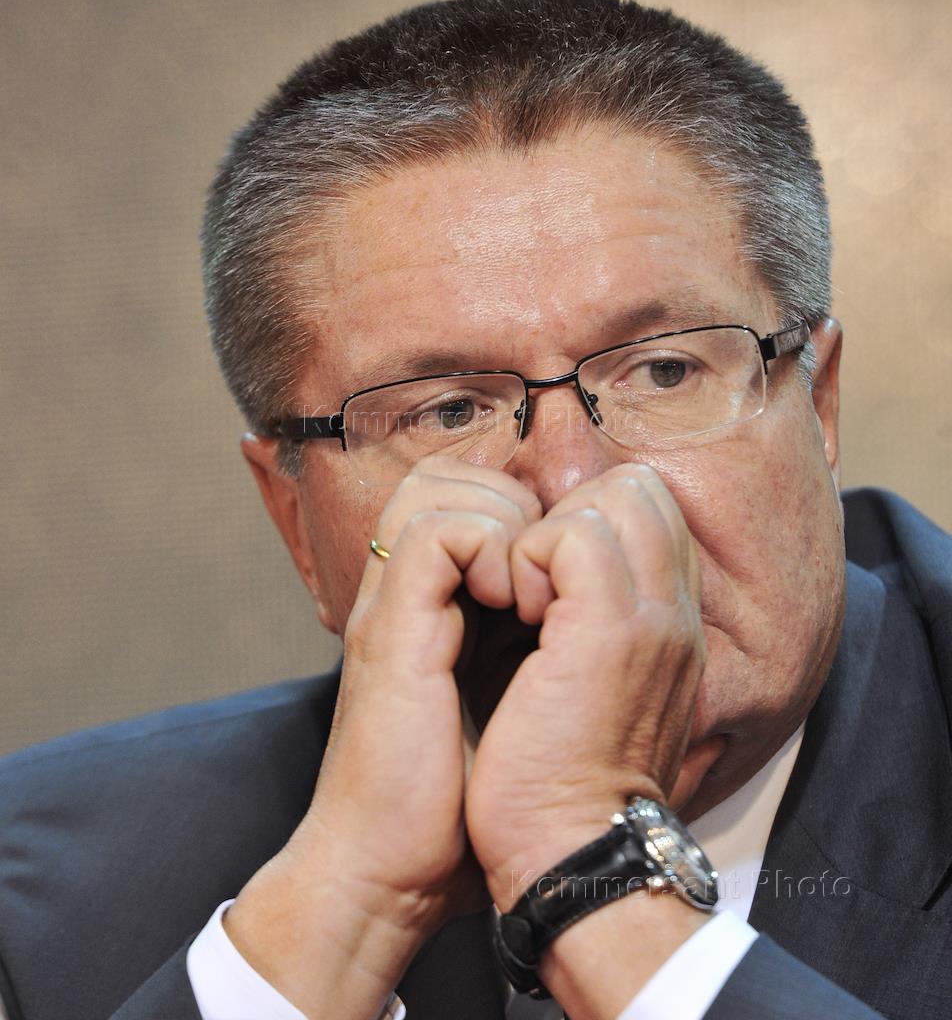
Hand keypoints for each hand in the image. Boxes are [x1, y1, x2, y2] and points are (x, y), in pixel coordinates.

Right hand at [224, 454, 540, 1017]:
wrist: (391, 873)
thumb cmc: (461, 803)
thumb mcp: (512, 699)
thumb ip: (531, 640)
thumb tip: (590, 604)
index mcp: (438, 601)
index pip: (474, 493)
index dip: (530, 511)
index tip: (568, 574)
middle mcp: (410, 591)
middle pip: (452, 474)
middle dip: (519, 506)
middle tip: (550, 577)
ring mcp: (393, 603)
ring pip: (440, 485)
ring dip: (505, 525)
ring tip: (529, 595)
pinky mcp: (388, 627)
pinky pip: (433, 533)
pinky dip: (485, 552)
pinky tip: (511, 608)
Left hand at [464, 463, 706, 906]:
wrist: (567, 855)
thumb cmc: (557, 779)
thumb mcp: (592, 687)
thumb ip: (593, 623)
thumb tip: (553, 576)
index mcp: (671, 624)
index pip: (649, 511)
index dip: (587, 520)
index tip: (542, 578)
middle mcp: (675, 611)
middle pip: (639, 488)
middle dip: (572, 513)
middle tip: (532, 580)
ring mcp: (651, 615)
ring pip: (614, 494)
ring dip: (551, 532)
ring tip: (524, 601)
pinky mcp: (610, 627)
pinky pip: (571, 533)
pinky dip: (528, 555)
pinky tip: (515, 614)